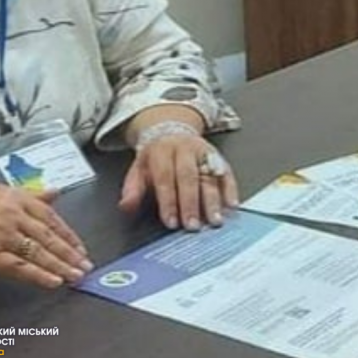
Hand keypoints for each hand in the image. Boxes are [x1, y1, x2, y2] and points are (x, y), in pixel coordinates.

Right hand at [0, 183, 91, 288]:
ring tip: (76, 275)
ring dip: (60, 265)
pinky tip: (53, 281)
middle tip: (85, 264)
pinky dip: (38, 275)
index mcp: (13, 196)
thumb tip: (55, 193)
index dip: (68, 233)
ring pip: (37, 252)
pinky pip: (19, 267)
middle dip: (69, 252)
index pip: (49, 215)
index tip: (80, 246)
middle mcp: (10, 213)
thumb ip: (27, 195)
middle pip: (47, 235)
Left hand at [118, 132, 238, 230]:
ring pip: (210, 176)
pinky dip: (231, 189)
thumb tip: (126, 207)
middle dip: (191, 203)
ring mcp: (204, 152)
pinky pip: (227, 173)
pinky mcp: (218, 157)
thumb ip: (132, 189)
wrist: (173, 131)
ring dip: (213, 200)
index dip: (168, 201)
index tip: (171, 222)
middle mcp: (185, 149)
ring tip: (214, 220)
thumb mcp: (138, 169)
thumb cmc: (156, 157)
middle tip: (194, 225)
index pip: (165, 178)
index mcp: (162, 151)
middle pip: (189, 177)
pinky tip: (231, 205)